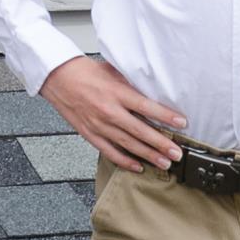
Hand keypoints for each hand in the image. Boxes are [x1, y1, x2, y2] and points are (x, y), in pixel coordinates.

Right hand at [40, 56, 187, 172]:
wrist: (58, 78)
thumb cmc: (86, 73)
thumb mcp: (114, 72)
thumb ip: (133, 85)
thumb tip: (155, 92)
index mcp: (116, 93)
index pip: (147, 107)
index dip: (166, 116)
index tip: (181, 123)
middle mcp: (108, 111)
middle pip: (140, 131)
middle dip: (161, 144)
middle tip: (177, 153)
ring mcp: (98, 125)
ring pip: (128, 144)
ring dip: (148, 155)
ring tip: (164, 163)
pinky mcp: (90, 134)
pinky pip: (110, 151)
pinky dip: (124, 161)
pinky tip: (138, 166)